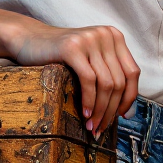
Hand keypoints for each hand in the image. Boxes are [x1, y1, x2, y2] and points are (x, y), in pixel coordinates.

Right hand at [8, 22, 139, 138]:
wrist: (30, 40)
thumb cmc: (61, 56)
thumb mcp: (90, 60)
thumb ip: (109, 75)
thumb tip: (128, 113)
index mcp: (114, 36)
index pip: (132, 72)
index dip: (129, 98)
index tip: (120, 116)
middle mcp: (105, 35)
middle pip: (118, 81)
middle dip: (110, 110)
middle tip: (100, 128)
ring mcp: (89, 39)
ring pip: (106, 83)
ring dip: (100, 110)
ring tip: (91, 125)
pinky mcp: (72, 47)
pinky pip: (88, 80)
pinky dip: (89, 100)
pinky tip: (84, 113)